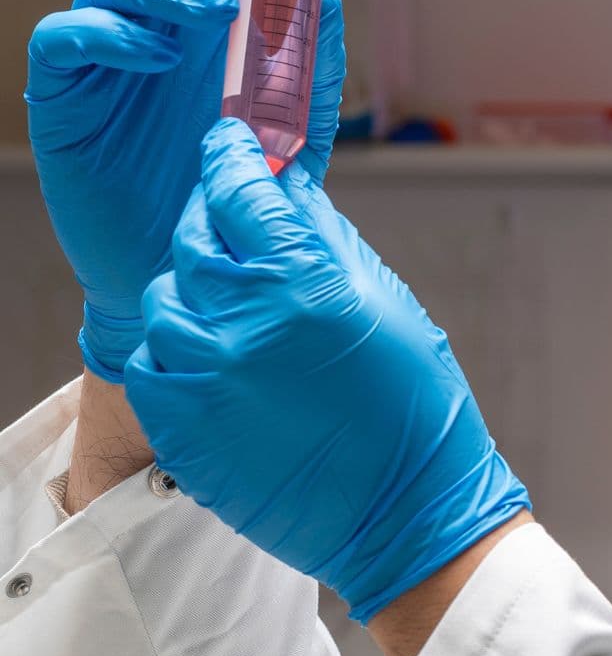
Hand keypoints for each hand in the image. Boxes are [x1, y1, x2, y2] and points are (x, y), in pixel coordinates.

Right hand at [26, 0, 345, 381]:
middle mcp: (156, 21)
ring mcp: (107, 53)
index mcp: (210, 16)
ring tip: (213, 10)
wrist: (184, 264)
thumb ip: (313, 64)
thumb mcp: (293, 127)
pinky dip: (115, 31)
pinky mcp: (68, 95)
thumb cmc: (234, 186)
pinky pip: (71, 35)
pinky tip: (158, 54)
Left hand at [124, 120, 530, 623]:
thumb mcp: (389, 305)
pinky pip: (153, 362)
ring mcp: (204, 375)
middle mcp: (245, 321)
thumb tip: (289, 189)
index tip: (230, 143)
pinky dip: (178, 348)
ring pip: (166, 298)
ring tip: (231, 303)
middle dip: (213, 216)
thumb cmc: (414, 410)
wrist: (405, 512)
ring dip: (195, 288)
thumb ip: (328, 240)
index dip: (233, 155)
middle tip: (231, 217)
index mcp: (306, 282)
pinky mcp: (181, 425)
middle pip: (195, 236)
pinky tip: (216, 355)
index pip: (241, 187)